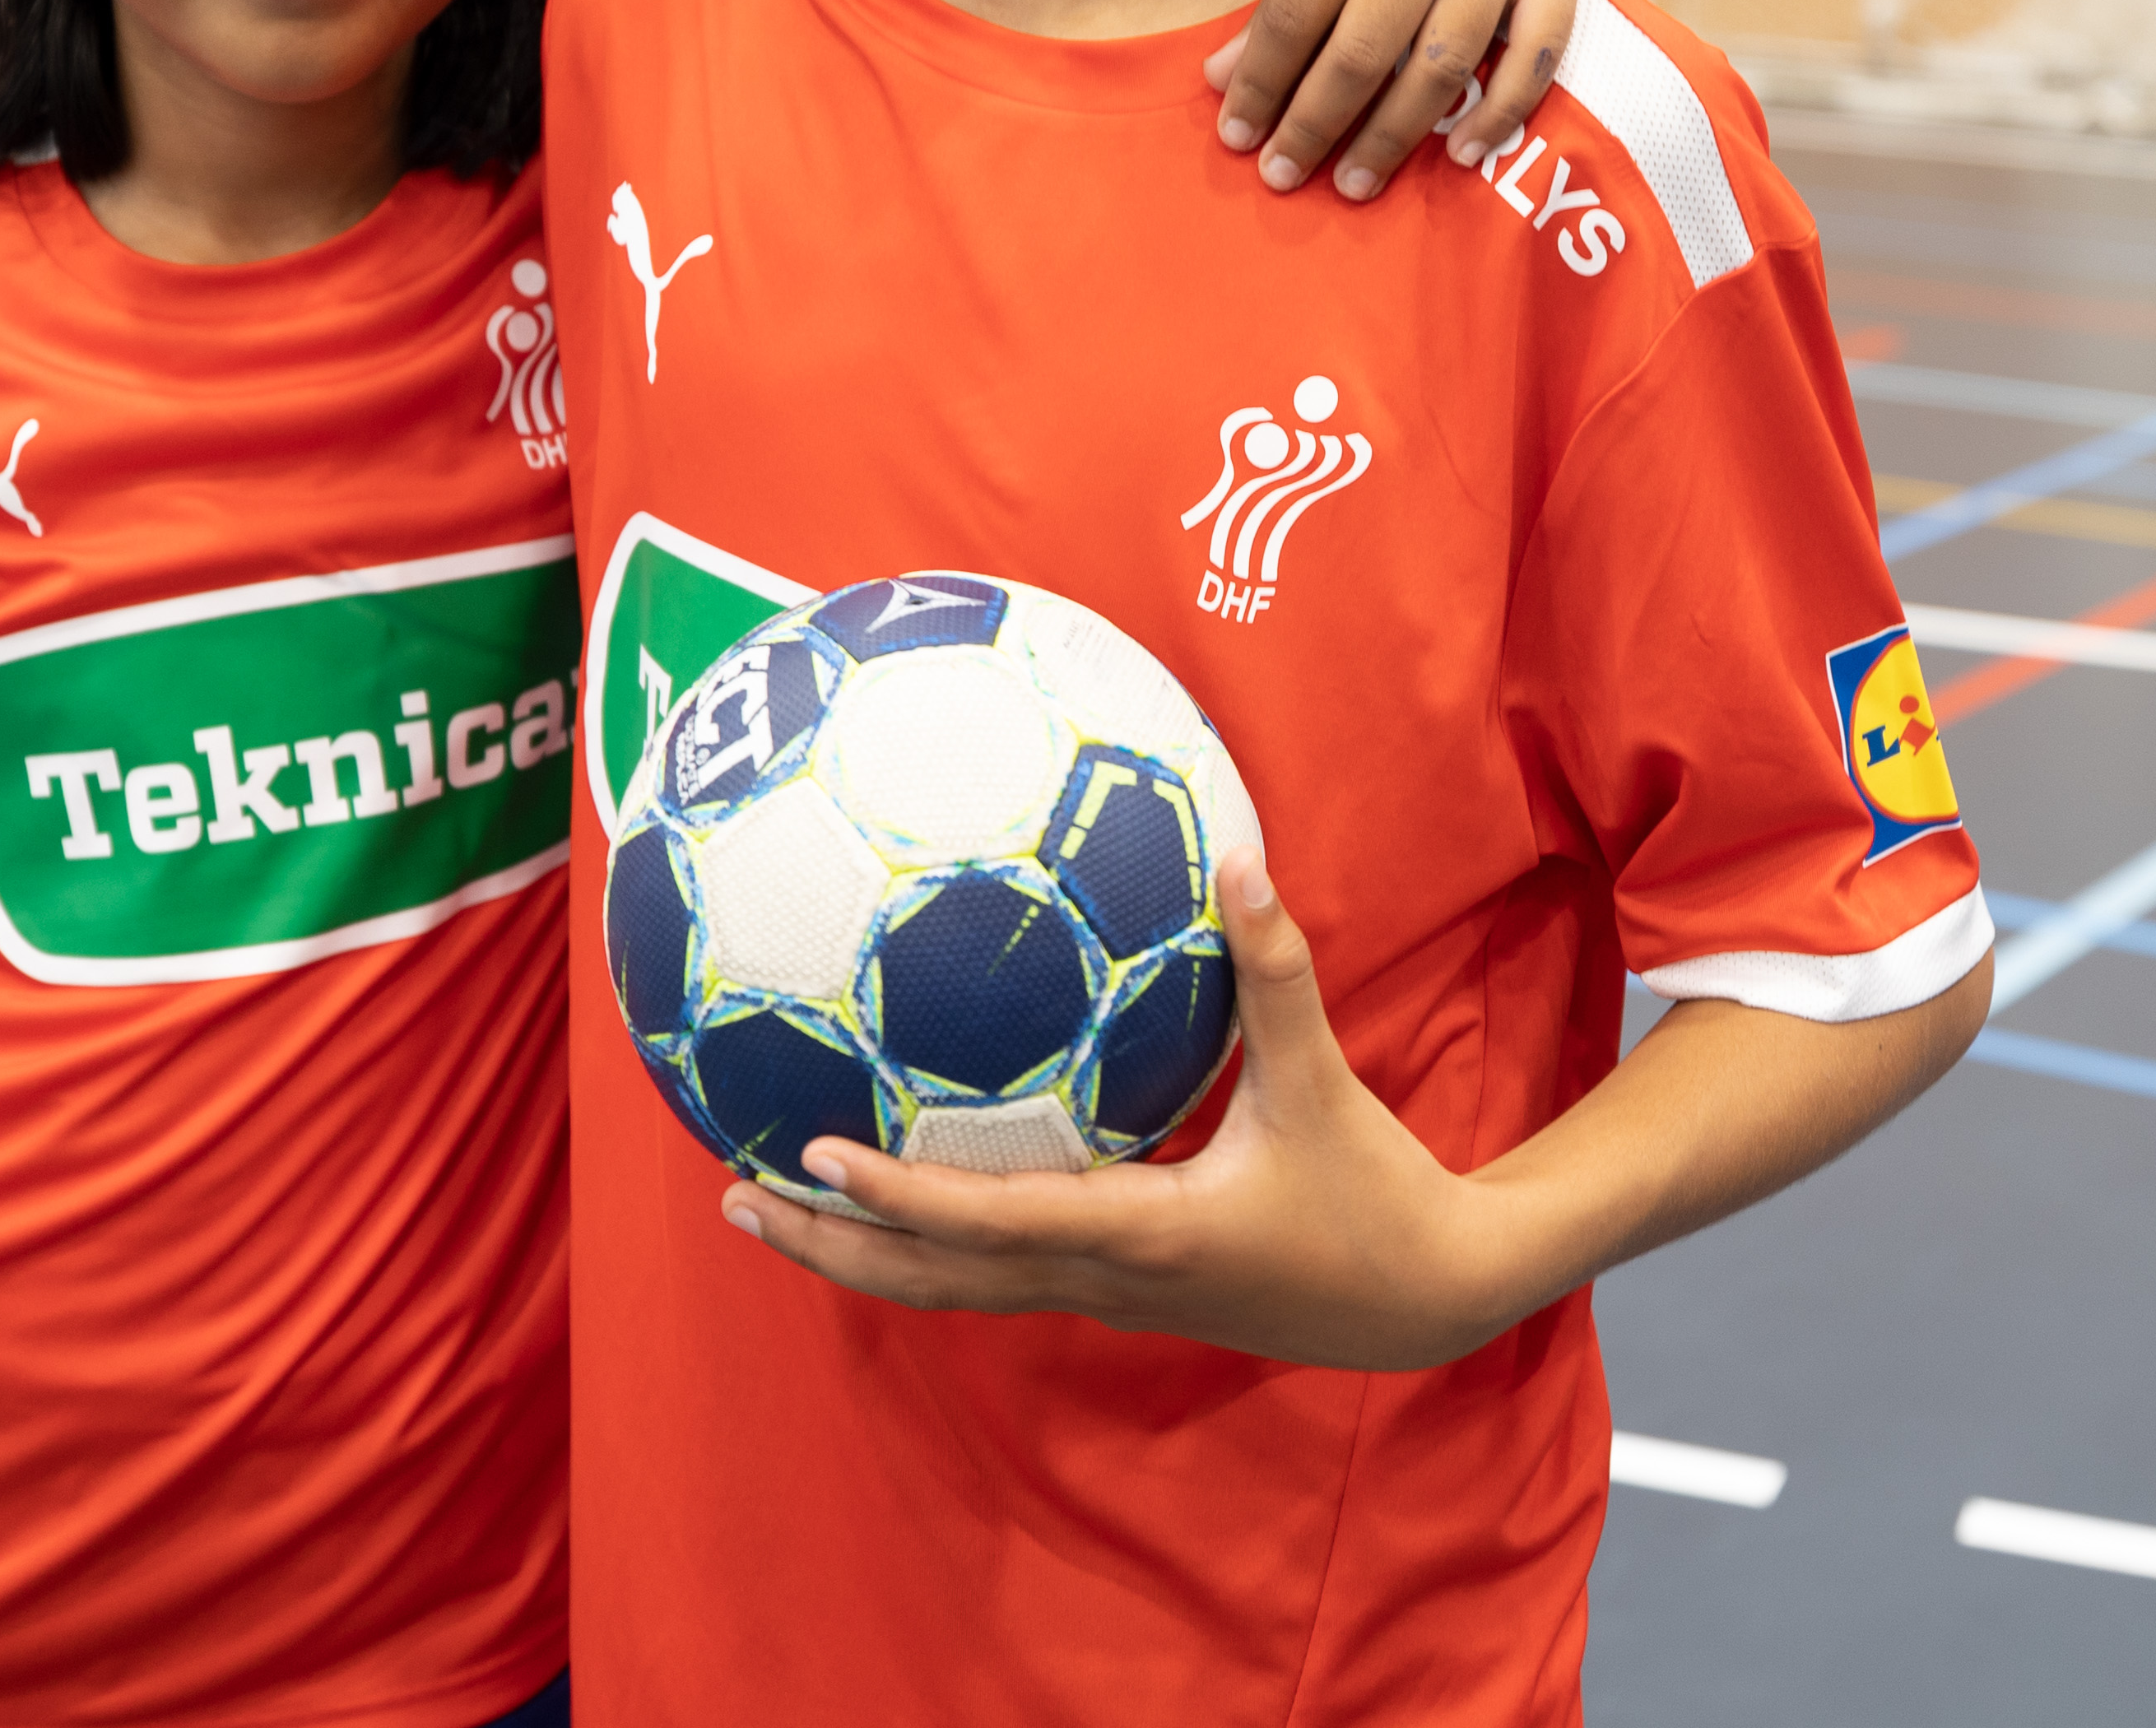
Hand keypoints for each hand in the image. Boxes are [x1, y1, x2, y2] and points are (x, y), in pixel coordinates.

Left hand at [719, 857, 1528, 1371]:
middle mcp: (1100, 1280)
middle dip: (832, 1246)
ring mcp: (1103, 1296)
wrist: (1419, 1298)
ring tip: (773, 1202)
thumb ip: (1275, 973)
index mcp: (1137, 1233)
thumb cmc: (1369, 1192)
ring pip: (954, 1288)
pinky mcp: (1116, 1289)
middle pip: (933, 1282)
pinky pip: (995, 1269)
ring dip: (862, 1252)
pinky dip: (927, 1241)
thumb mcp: (1322, 1080)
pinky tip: (896, 1189)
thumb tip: (1238, 857)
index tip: (813, 1155)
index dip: (896, 1198)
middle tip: (737, 1198)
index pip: (988, 1224)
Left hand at [1210, 0, 1598, 201]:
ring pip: (1440, 66)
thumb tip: (1223, 79)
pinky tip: (1462, 155)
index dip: (1261, 82)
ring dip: (1392, 137)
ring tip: (1353, 185)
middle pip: (1361, 49)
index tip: (1235, 137)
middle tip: (1282, 177)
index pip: (1297, 10)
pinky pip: (1534, 58)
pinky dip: (1500, 115)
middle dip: (1314, 124)